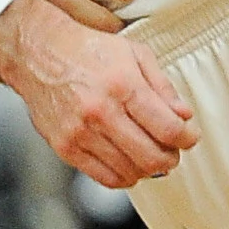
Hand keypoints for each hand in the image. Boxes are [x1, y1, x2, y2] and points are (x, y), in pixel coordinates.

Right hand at [0, 0, 196, 187]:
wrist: (38, 52)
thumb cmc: (87, 50)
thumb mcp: (134, 54)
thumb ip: (163, 87)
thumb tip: (184, 116)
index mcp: (122, 85)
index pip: (168, 128)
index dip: (187, 138)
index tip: (190, 137)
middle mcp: (100, 111)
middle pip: (152, 157)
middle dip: (171, 157)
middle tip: (173, 149)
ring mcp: (80, 133)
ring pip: (130, 171)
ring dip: (148, 169)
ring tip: (149, 153)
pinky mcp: (65, 147)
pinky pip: (104, 178)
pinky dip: (124, 176)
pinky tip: (128, 161)